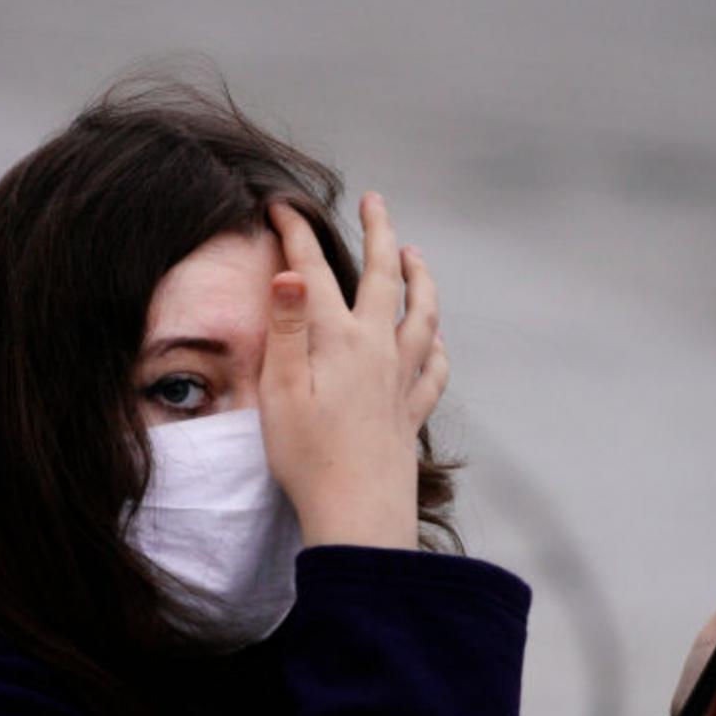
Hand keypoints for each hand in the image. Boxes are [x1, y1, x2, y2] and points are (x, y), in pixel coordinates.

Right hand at [260, 193, 447, 549]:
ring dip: (420, 279)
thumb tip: (289, 273)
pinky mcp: (411, 412)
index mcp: (338, 340)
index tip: (280, 207)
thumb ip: (286, 329)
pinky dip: (435, 345)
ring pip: (422, 314)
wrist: (357, 513)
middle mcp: (377, 350)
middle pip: (384, 277)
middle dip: (379, 232)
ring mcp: (400, 380)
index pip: (313, 272)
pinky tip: (434, 340)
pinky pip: (434, 368)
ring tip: (415, 255)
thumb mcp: (281, 391)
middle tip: (374, 202)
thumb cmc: (308, 458)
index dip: (296, 234)